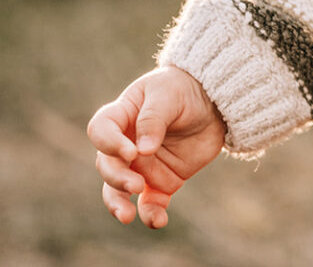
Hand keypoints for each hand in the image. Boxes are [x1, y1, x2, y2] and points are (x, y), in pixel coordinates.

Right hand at [86, 66, 225, 227]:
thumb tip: (143, 150)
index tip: (131, 152)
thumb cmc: (183, 90)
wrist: (213, 103)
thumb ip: (154, 119)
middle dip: (116, 178)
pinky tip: (158, 221)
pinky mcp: (160, 182)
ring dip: (119, 204)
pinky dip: (150, 214)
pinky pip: (150, 203)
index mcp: (122, 117)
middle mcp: (125, 145)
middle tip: (135, 184)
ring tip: (127, 216)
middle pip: (106, 165)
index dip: (109, 144)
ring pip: (119, 190)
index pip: (100, 131)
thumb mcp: (169, 94)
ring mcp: (141, 166)